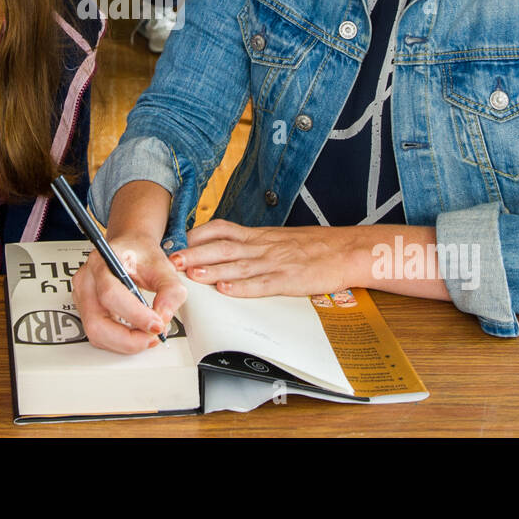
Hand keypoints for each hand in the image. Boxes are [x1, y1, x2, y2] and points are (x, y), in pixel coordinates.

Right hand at [72, 234, 186, 353]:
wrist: (129, 248)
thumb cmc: (140, 254)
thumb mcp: (163, 266)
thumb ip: (170, 290)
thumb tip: (164, 317)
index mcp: (102, 261)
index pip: (111, 294)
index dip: (135, 315)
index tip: (157, 324)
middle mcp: (87, 280)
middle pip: (97, 323)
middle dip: (128, 339)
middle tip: (152, 337)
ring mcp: (83, 297)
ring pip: (96, 334)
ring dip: (125, 343)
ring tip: (147, 336)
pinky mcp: (86, 310)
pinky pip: (99, 335)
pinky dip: (120, 341)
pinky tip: (137, 335)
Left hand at [168, 218, 358, 297]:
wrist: (346, 249)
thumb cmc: (313, 246)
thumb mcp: (277, 238)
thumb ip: (252, 243)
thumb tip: (224, 248)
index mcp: (259, 235)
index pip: (221, 229)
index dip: (196, 236)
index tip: (175, 242)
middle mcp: (262, 246)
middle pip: (223, 246)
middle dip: (195, 253)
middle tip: (172, 260)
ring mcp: (275, 262)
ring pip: (238, 265)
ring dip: (212, 269)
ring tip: (191, 273)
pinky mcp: (288, 279)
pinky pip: (262, 284)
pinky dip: (242, 287)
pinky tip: (226, 290)